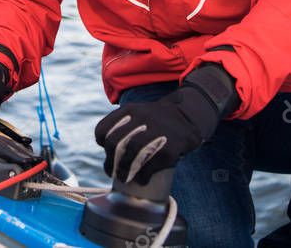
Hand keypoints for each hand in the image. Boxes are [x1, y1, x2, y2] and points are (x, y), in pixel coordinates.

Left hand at [95, 63, 236, 184]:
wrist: (189, 116)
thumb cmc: (158, 120)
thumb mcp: (139, 112)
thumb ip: (122, 125)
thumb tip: (107, 150)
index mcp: (130, 110)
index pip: (104, 128)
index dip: (102, 142)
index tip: (106, 150)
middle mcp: (140, 119)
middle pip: (114, 145)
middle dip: (110, 162)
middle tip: (113, 171)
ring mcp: (155, 134)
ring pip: (129, 157)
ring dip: (123, 172)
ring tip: (124, 178)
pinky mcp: (169, 149)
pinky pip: (148, 168)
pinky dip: (142, 177)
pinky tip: (142, 179)